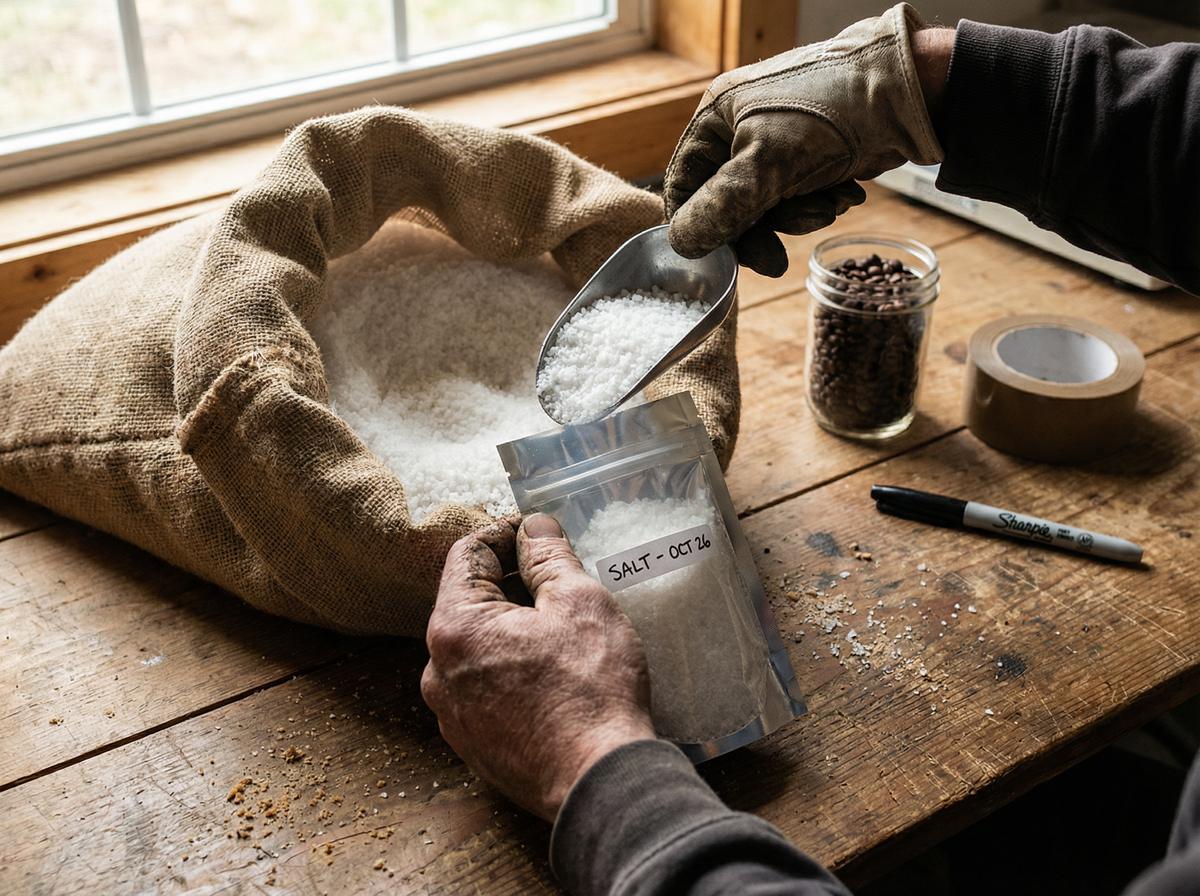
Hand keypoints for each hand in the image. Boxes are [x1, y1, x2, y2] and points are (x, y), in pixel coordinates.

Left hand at [420, 514, 653, 820]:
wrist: (599, 783)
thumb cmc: (591, 690)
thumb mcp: (580, 602)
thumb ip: (549, 556)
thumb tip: (534, 528)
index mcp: (454, 628)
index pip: (468, 555)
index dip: (506, 534)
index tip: (538, 533)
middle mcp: (438, 671)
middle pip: (469, 602)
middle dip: (511, 583)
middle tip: (560, 580)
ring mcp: (452, 714)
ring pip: (478, 647)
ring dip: (512, 628)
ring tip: (562, 629)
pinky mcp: (472, 745)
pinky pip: (485, 688)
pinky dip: (512, 670)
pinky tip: (553, 674)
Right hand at [664, 2, 944, 277]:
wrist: (910, 94)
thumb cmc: (830, 114)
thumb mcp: (767, 164)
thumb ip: (721, 207)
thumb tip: (683, 244)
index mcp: (715, 118)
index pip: (683, 185)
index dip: (698, 226)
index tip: (721, 258)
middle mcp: (738, 129)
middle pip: (725, 202)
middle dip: (757, 230)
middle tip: (775, 262)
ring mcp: (775, 143)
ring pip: (764, 206)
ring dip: (795, 218)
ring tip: (827, 209)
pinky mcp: (808, 157)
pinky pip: (796, 198)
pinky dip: (817, 205)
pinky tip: (844, 195)